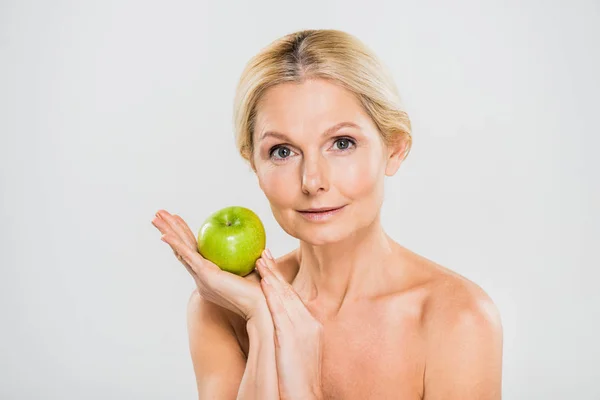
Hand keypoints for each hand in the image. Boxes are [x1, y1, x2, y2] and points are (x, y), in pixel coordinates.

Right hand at [151, 209, 265, 320]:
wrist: (263, 306)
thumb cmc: (263, 292)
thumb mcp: (257, 272)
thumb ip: (256, 261)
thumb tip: (262, 251)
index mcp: (211, 277)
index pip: (194, 252)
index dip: (184, 237)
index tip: (176, 223)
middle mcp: (202, 277)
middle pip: (183, 248)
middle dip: (170, 231)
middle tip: (158, 215)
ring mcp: (202, 277)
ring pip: (181, 249)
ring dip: (168, 232)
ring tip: (156, 217)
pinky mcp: (205, 275)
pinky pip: (188, 256)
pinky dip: (176, 245)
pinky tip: (165, 235)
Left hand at [255, 249, 323, 399]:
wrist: (304, 399)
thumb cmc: (297, 383)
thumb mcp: (297, 353)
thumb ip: (291, 336)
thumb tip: (280, 327)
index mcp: (311, 327)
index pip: (293, 297)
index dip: (280, 280)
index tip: (270, 266)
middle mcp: (309, 324)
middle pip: (289, 292)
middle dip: (275, 272)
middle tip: (264, 253)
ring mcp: (302, 330)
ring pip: (284, 297)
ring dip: (271, 277)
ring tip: (260, 260)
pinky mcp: (291, 338)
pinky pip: (280, 311)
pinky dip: (272, 295)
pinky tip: (264, 282)